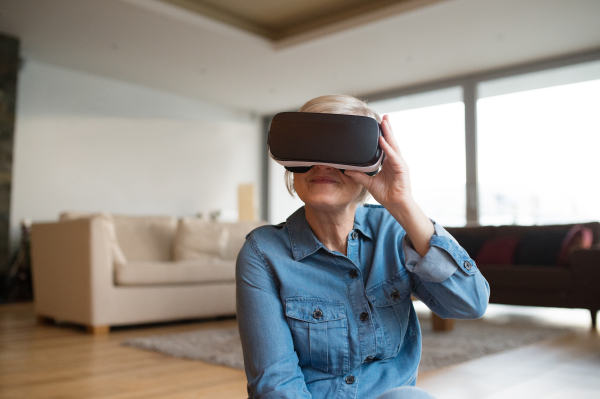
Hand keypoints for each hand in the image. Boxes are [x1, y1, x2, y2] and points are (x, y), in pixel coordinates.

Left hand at [346, 115, 433, 255]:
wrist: (396, 205)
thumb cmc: (387, 194)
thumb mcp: (369, 182)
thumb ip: (359, 175)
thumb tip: (347, 170)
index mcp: (389, 162)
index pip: (386, 145)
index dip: (383, 135)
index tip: (378, 124)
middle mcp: (395, 161)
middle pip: (391, 141)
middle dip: (388, 129)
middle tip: (384, 117)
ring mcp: (399, 164)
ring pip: (394, 145)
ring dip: (389, 134)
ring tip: (385, 123)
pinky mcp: (402, 169)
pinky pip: (394, 157)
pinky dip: (388, 149)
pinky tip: (383, 141)